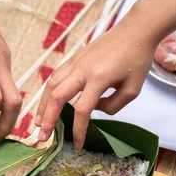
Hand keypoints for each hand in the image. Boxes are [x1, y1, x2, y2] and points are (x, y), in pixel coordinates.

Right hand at [35, 9, 156, 148]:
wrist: (136, 30)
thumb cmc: (137, 60)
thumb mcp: (132, 90)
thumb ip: (112, 106)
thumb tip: (93, 109)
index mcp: (99, 78)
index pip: (82, 110)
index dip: (78, 130)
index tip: (77, 144)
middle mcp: (83, 69)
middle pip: (58, 97)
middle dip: (48, 118)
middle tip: (42, 136)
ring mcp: (76, 61)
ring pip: (51, 85)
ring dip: (42, 105)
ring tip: (38, 121)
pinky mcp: (75, 57)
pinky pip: (56, 75)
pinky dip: (49, 91)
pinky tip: (47, 102)